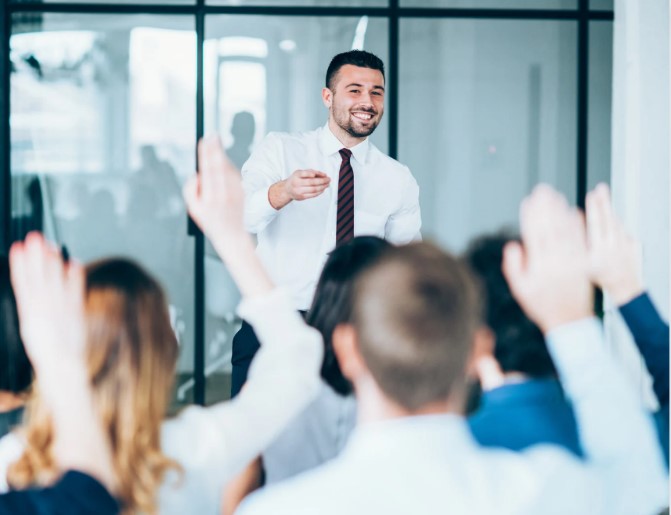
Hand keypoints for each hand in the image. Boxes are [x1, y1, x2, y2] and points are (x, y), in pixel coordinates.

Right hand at [9, 232, 86, 378]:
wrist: (61, 365)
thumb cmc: (47, 348)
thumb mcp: (31, 326)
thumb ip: (32, 306)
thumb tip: (31, 287)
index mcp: (29, 312)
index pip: (22, 282)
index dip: (20, 264)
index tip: (17, 248)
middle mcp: (42, 308)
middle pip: (38, 276)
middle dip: (36, 255)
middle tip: (35, 237)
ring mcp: (59, 308)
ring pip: (55, 280)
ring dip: (53, 261)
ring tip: (51, 244)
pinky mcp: (75, 311)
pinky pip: (75, 289)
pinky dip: (75, 275)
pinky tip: (74, 262)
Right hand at [185, 135, 273, 296]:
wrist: (232, 236)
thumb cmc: (211, 222)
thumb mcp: (194, 210)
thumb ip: (191, 191)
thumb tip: (196, 174)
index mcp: (209, 198)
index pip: (207, 170)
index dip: (206, 154)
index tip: (204, 142)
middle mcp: (223, 195)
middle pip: (218, 166)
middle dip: (215, 149)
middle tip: (212, 136)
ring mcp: (234, 194)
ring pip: (228, 169)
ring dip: (222, 155)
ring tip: (216, 143)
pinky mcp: (242, 193)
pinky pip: (235, 175)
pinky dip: (229, 165)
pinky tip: (224, 159)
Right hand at [269, 170, 329, 208]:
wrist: (287, 190)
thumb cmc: (296, 179)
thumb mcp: (299, 172)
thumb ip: (310, 172)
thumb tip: (323, 175)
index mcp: (296, 175)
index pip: (305, 173)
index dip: (315, 174)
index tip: (323, 174)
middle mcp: (296, 183)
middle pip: (312, 182)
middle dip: (322, 181)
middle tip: (329, 179)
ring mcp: (299, 191)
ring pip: (314, 189)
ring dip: (323, 187)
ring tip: (327, 184)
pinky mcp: (302, 197)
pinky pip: (313, 195)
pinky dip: (319, 192)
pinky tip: (323, 189)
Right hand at [502, 185, 592, 332]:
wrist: (569, 321)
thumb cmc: (541, 305)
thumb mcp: (520, 289)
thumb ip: (514, 267)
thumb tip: (513, 245)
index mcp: (538, 267)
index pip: (533, 235)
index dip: (530, 216)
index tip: (528, 201)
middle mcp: (556, 262)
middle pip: (550, 228)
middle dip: (546, 207)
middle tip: (543, 190)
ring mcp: (571, 262)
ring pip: (566, 231)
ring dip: (561, 212)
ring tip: (556, 196)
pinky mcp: (584, 263)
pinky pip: (581, 241)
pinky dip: (577, 225)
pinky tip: (573, 212)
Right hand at [586, 183, 642, 304]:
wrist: (625, 289)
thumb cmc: (601, 279)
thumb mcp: (583, 268)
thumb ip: (578, 247)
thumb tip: (573, 228)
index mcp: (600, 253)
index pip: (596, 226)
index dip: (593, 210)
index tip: (590, 196)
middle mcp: (614, 247)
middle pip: (608, 220)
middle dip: (603, 203)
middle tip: (600, 189)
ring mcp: (625, 245)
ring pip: (616, 224)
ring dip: (609, 209)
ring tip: (603, 196)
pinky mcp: (634, 245)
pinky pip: (623, 231)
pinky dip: (616, 223)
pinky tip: (611, 217)